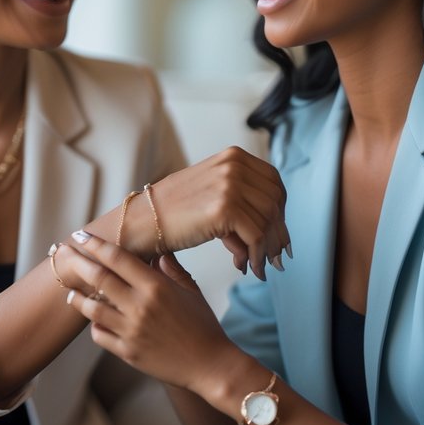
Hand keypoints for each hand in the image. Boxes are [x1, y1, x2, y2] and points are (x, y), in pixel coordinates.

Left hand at [60, 231, 241, 392]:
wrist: (210, 365)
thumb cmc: (203, 326)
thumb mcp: (191, 291)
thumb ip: (171, 269)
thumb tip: (157, 251)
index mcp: (156, 286)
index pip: (118, 259)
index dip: (96, 245)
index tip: (81, 236)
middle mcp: (140, 306)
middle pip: (99, 279)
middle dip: (77, 263)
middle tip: (62, 253)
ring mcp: (131, 331)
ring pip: (92, 309)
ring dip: (77, 298)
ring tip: (70, 292)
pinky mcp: (127, 352)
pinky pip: (100, 335)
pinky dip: (94, 325)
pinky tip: (94, 320)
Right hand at [148, 147, 289, 279]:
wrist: (142, 221)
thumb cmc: (174, 213)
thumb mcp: (213, 191)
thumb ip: (242, 201)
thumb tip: (275, 234)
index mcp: (233, 156)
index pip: (274, 182)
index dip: (280, 211)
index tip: (278, 234)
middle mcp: (234, 165)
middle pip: (276, 202)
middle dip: (277, 233)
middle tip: (275, 257)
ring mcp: (230, 185)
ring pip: (268, 221)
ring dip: (266, 249)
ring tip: (258, 266)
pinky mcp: (225, 208)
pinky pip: (256, 236)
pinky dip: (255, 256)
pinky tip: (246, 268)